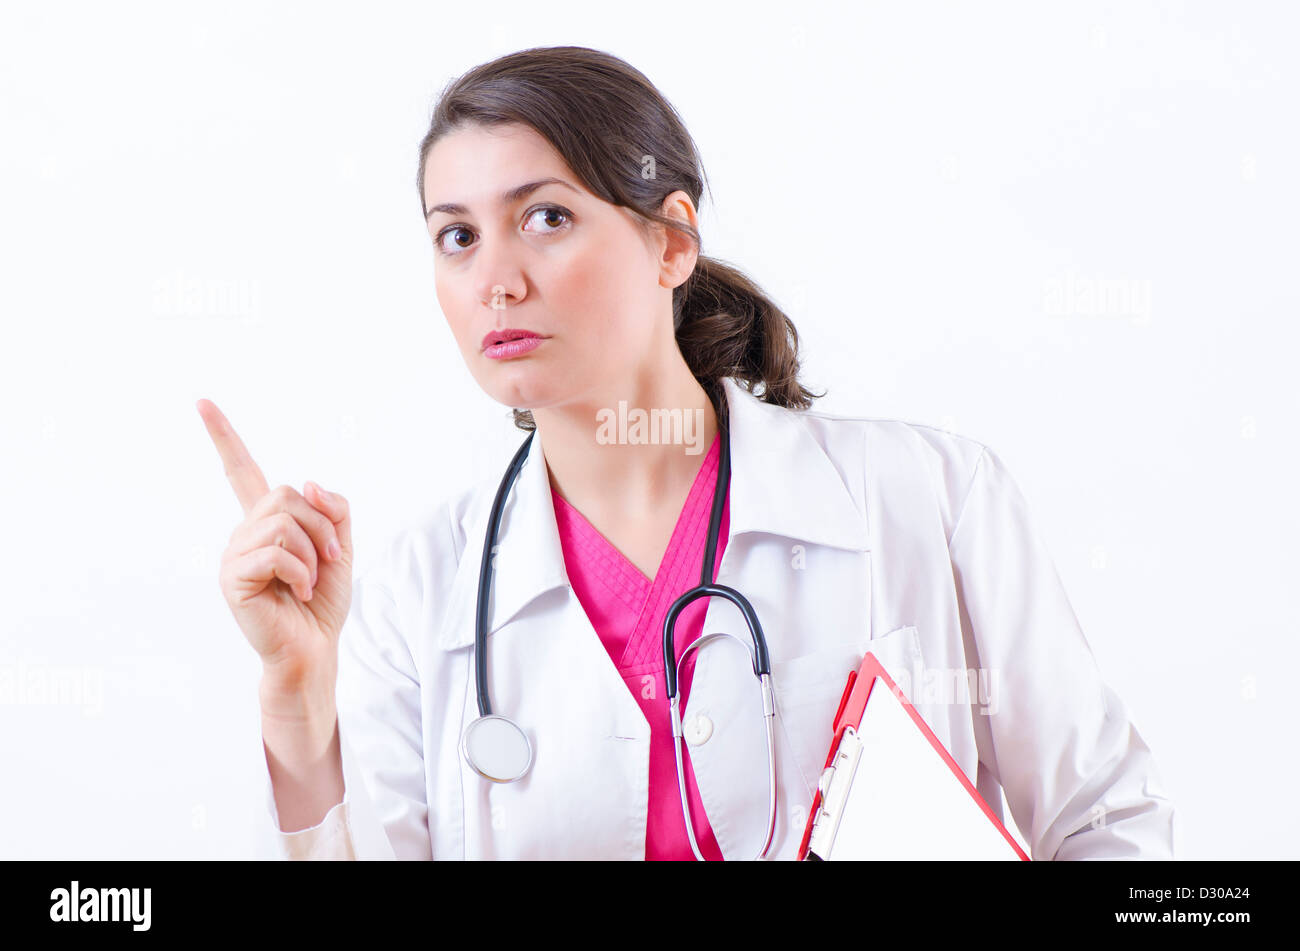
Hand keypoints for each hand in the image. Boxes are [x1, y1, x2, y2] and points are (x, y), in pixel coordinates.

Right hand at [197, 399, 352, 690]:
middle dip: (321, 525)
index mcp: (265, 521)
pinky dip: (301, 572)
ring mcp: (234, 554)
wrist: (315, 647)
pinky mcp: (232, 578)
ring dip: (313, 552)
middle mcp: (243, 532)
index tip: (202, 402)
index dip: (223, 436)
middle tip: (328, 558)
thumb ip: (332, 508)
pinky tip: (297, 592)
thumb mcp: (340, 545)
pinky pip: (276, 553)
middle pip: (286, 494)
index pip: (242, 471)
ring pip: (283, 522)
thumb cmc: (322, 600)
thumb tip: (307, 484)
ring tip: (309, 580)